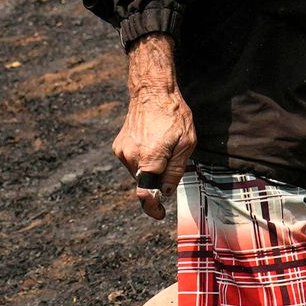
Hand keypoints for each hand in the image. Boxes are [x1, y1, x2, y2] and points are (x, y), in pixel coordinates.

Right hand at [114, 36, 196, 219]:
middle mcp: (131, 158)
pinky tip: (152, 142)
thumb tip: (166, 192)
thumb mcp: (186, 144)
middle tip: (172, 160)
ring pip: (139, 173)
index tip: (159, 213)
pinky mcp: (118, 147)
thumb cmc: (173, 115)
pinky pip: (133, 162)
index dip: (153, 208)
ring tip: (162, 146)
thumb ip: (176, 171)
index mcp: (149, 159)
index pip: (146, 195)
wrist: (152, 92)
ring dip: (151, 168)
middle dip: (158, 179)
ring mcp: (122, 152)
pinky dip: (143, 159)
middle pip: (145, 182)